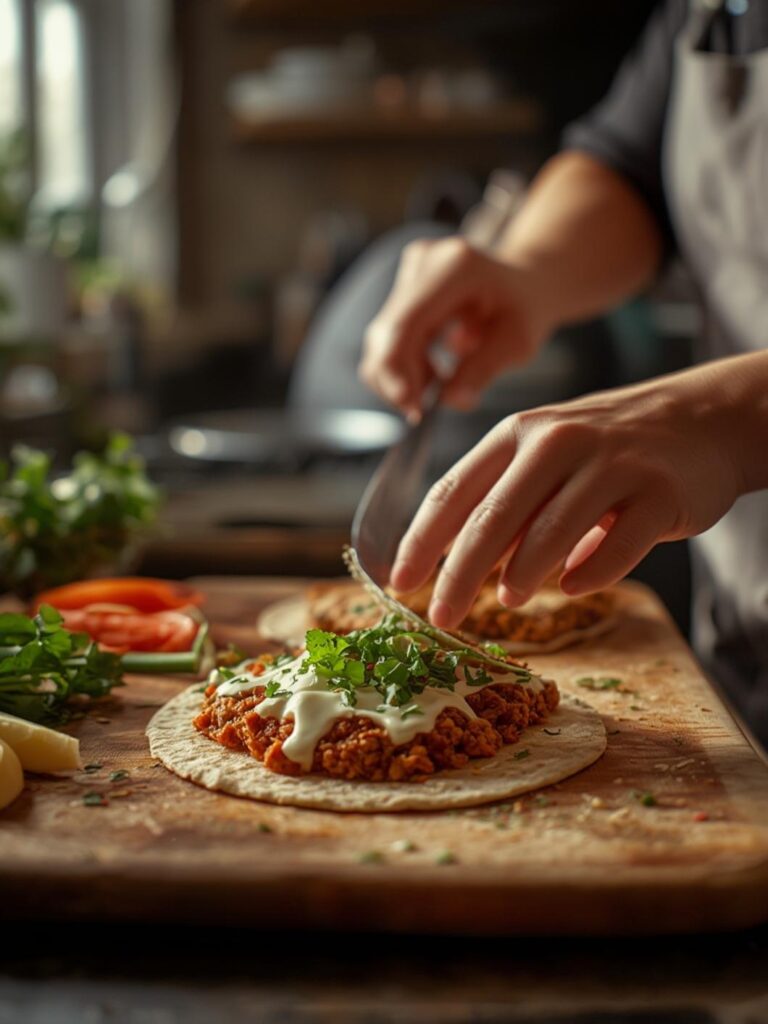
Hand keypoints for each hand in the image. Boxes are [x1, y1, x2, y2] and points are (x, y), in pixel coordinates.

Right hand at [359, 237, 552, 419]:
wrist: (524, 282)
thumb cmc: (527, 310)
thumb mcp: (518, 343)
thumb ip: (482, 370)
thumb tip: (450, 400)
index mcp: (456, 268)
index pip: (405, 325)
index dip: (398, 372)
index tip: (413, 410)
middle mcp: (425, 261)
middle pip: (385, 334)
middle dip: (397, 382)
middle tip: (422, 412)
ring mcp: (410, 271)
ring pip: (381, 340)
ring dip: (402, 375)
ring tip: (441, 383)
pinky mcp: (402, 286)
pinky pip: (388, 338)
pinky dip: (405, 366)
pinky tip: (434, 371)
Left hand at [389, 360, 751, 628]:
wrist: (700, 420)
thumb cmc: (604, 450)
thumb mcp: (544, 459)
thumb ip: (504, 504)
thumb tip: (456, 566)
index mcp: (518, 433)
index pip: (453, 490)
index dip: (420, 541)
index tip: (397, 582)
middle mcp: (558, 440)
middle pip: (493, 517)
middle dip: (459, 574)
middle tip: (440, 616)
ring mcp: (612, 464)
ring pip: (552, 531)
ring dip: (523, 574)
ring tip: (508, 600)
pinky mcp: (659, 492)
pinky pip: (617, 547)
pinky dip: (591, 575)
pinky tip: (574, 587)